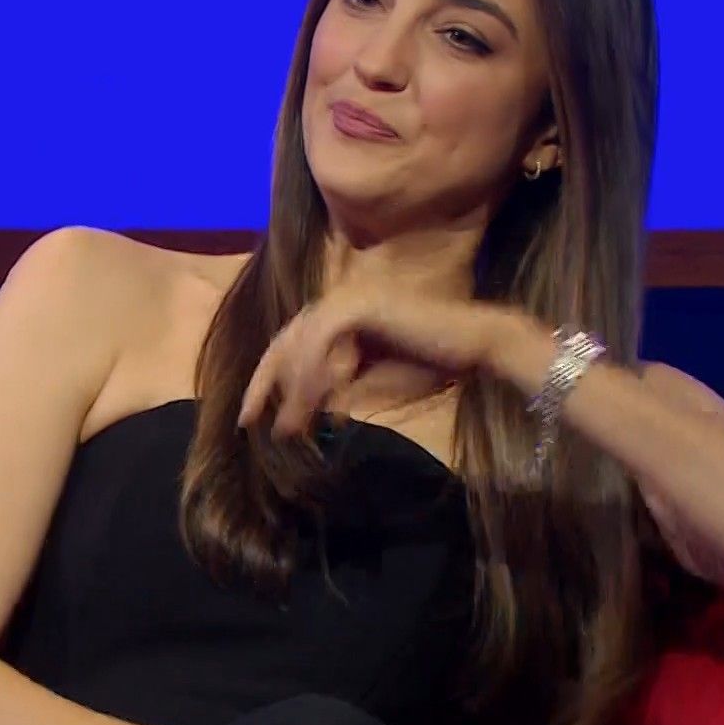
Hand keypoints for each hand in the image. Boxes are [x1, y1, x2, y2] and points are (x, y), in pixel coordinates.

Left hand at [237, 283, 517, 439]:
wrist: (475, 348)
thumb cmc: (431, 364)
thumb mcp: (369, 384)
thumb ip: (335, 392)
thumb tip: (304, 418)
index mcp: (337, 317)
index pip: (289, 346)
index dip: (266, 381)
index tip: (249, 418)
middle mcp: (335, 302)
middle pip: (283, 341)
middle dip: (265, 384)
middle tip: (249, 421)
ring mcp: (346, 297)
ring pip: (300, 345)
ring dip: (294, 390)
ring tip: (290, 427)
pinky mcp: (359, 303)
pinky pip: (321, 340)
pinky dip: (316, 373)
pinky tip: (322, 402)